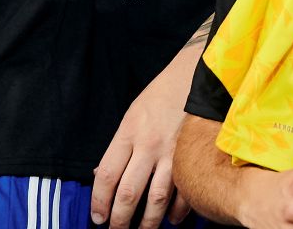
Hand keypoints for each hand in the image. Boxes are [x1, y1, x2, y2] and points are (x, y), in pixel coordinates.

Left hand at [92, 47, 196, 227]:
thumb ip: (119, 147)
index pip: (107, 174)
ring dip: (148, 220)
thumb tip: (103, 176)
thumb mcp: (131, 116)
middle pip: (129, 191)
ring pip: (156, 198)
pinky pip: (185, 191)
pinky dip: (178, 210)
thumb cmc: (160, 97)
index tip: (97, 216)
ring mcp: (173, 154)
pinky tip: (171, 220)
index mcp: (128, 133)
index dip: (100, 199)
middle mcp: (148, 146)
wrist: (195, 77)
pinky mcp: (194, 157)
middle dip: (120, 217)